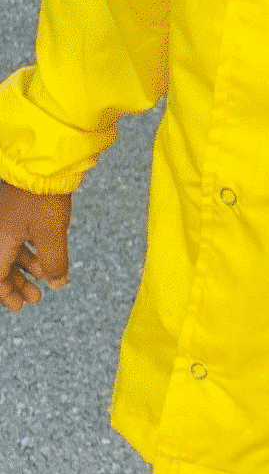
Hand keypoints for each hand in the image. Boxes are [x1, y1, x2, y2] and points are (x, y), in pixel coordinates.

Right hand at [0, 179, 71, 312]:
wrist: (44, 167)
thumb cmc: (43, 199)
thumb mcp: (51, 235)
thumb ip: (53, 263)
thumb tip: (57, 285)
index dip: (6, 294)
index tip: (20, 307)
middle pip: (1, 267)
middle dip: (18, 285)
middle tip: (36, 298)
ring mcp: (7, 223)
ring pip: (12, 253)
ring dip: (27, 270)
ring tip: (46, 282)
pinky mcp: (18, 215)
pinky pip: (19, 240)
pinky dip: (31, 253)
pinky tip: (46, 262)